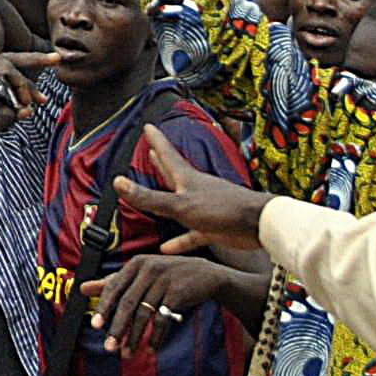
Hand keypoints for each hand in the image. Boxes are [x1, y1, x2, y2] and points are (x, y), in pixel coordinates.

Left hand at [89, 253, 232, 352]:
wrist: (205, 274)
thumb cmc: (166, 276)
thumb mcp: (140, 275)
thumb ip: (111, 282)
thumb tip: (81, 288)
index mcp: (136, 264)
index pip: (114, 287)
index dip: (104, 308)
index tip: (95, 327)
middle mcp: (149, 269)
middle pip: (128, 303)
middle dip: (118, 328)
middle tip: (109, 348)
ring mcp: (165, 280)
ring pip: (145, 314)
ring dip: (135, 337)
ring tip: (127, 353)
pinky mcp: (179, 293)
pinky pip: (164, 319)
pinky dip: (157, 337)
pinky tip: (151, 349)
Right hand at [113, 126, 270, 254]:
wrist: (257, 225)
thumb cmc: (220, 209)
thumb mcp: (180, 204)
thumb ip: (149, 198)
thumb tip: (118, 182)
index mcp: (187, 179)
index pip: (167, 154)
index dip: (156, 140)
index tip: (148, 126)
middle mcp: (194, 189)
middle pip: (173, 173)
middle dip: (161, 163)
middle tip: (151, 149)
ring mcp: (204, 208)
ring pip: (179, 203)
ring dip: (166, 199)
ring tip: (152, 196)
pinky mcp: (212, 228)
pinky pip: (190, 234)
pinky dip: (178, 241)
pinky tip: (166, 248)